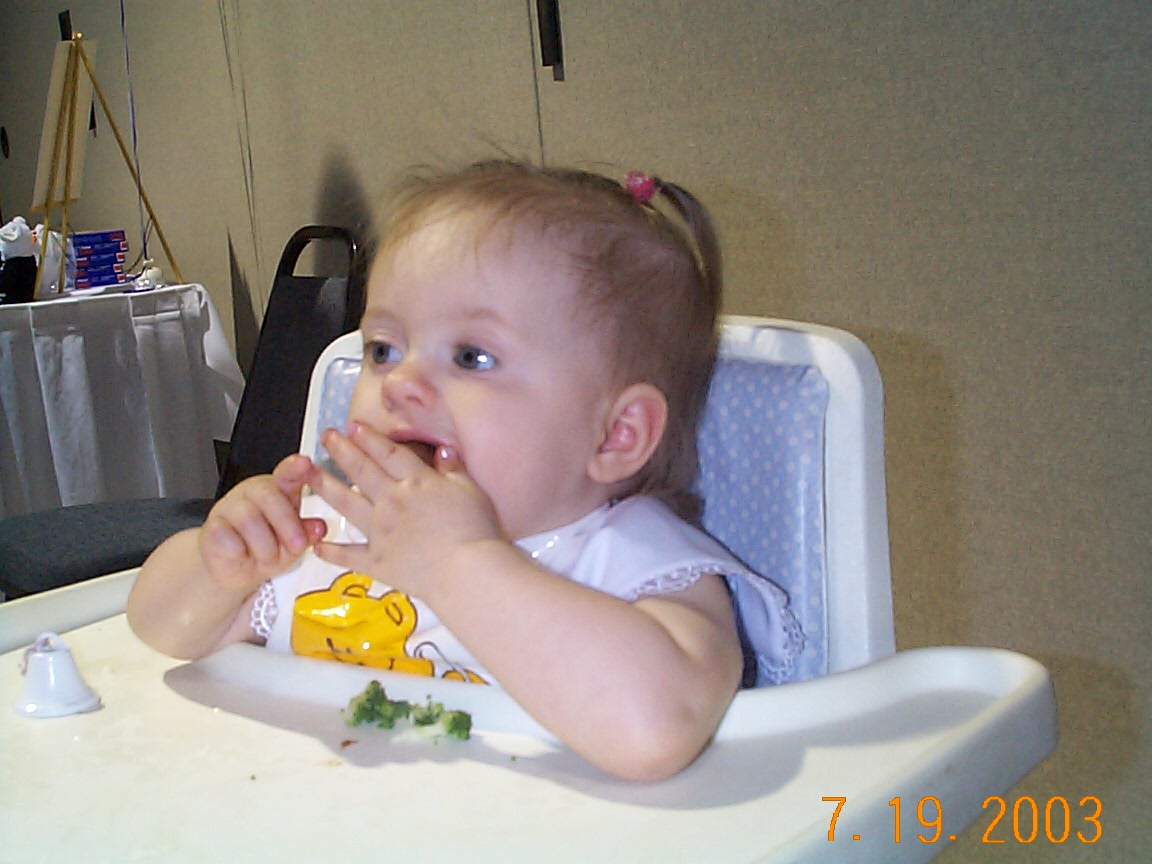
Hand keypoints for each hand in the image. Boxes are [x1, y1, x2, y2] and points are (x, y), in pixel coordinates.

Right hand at [199, 454, 327, 592]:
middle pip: (268, 495)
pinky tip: (243, 554)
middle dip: (287, 524)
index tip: (304, 463)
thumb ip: (307, 533)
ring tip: (268, 557)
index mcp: (278, 490)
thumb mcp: (294, 544)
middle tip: (297, 546)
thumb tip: (319, 528)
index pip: (286, 473)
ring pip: (248, 518)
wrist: (236, 570)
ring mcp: (229, 506)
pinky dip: (240, 551)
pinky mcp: (211, 526)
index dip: (294, 468)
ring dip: (265, 546)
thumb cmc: (267, 550)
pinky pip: (226, 535)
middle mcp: (252, 493)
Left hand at [308, 422, 502, 600]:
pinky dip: (331, 550)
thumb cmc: (476, 530)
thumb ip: (453, 469)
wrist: (467, 572)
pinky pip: (348, 554)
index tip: (353, 426)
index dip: (369, 437)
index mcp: (417, 482)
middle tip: (326, 436)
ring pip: (346, 504)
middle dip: (342, 450)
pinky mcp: (377, 561)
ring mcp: (381, 532)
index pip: (388, 453)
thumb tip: (442, 450)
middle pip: (362, 471)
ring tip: (309, 475)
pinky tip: (318, 545)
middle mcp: (392, 501)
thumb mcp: (472, 490)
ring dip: (325, 487)